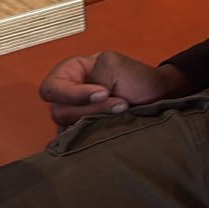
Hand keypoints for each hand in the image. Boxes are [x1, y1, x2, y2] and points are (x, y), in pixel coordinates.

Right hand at [39, 49, 187, 128]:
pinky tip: (110, 128)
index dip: (73, 94)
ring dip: (96, 122)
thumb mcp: (113, 66)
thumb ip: (94, 78)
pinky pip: (77, 142)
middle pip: (58, 112)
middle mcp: (67, 96)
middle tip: (121, 104)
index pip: (51, 89)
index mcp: (68, 73)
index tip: (104, 92)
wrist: (157, 98)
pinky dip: (94, 136)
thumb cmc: (136, 78)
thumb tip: (89, 100)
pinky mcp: (85, 134)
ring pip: (67, 129)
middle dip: (91, 109)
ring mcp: (75, 117)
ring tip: (121, 113)